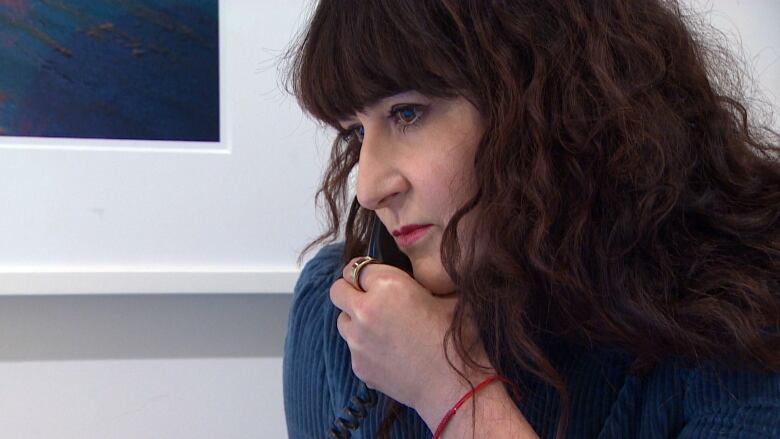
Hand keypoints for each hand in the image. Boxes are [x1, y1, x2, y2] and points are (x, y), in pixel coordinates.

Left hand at [330, 257, 493, 421]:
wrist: (453, 385)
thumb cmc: (456, 339)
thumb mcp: (446, 297)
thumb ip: (422, 283)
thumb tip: (414, 280)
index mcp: (387, 285)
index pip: (358, 268)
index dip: (368, 272)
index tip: (374, 277)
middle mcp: (365, 310)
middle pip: (337, 290)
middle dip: (351, 291)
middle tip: (370, 298)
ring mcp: (357, 341)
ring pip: (342, 321)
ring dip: (355, 320)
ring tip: (381, 328)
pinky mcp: (358, 365)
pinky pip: (353, 348)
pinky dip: (365, 347)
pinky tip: (388, 352)